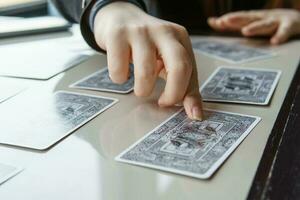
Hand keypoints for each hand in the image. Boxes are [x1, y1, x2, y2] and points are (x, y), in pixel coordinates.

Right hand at [94, 2, 202, 119]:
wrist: (119, 16)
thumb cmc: (147, 44)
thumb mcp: (168, 59)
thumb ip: (184, 84)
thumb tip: (195, 113)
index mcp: (179, 37)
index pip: (190, 68)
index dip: (187, 94)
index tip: (183, 110)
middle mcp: (163, 31)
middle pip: (178, 66)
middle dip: (173, 94)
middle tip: (163, 103)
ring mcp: (139, 31)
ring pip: (146, 73)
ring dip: (142, 89)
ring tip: (139, 86)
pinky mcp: (117, 35)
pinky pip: (119, 70)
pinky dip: (119, 78)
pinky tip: (122, 70)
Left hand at [208, 9, 299, 44]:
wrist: (297, 19)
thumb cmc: (270, 21)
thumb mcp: (250, 21)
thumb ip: (232, 23)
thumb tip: (212, 21)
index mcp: (252, 18)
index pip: (237, 18)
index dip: (227, 20)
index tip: (215, 22)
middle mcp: (262, 18)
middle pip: (247, 18)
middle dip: (236, 19)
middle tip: (225, 21)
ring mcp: (275, 21)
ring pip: (264, 24)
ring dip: (254, 27)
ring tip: (246, 31)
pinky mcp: (289, 25)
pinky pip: (284, 31)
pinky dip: (280, 36)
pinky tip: (275, 41)